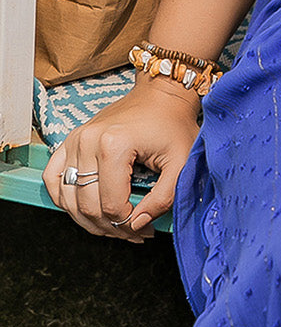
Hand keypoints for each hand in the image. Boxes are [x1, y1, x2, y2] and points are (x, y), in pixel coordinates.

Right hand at [42, 77, 200, 241]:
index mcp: (115, 145)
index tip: (144, 230)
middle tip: (131, 233)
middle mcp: (88, 142)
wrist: (161, 94)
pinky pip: (53, 178)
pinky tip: (83, 208)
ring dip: (87, 220)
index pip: (111, 205)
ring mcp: (76, 140)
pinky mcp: (70, 140)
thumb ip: (164, 197)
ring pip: (68, 199)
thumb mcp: (181, 161)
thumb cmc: (173, 124)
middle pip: (88, 206)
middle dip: (110, 228)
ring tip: (112, 225)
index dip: (127, 226)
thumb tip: (138, 224)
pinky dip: (64, 199)